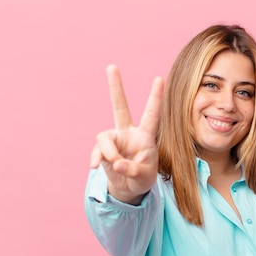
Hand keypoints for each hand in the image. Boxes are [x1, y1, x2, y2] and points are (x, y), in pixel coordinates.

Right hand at [90, 65, 163, 203]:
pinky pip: (96, 151)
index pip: (151, 114)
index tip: (160, 78)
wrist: (128, 189)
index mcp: (145, 136)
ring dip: (109, 154)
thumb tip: (116, 163)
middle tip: (111, 66)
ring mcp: (114, 140)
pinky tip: (95, 167)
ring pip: (104, 137)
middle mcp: (128, 133)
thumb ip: (131, 170)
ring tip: (116, 167)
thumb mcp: (143, 177)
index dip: (155, 97)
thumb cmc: (142, 179)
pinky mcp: (102, 150)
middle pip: (120, 107)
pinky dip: (97, 159)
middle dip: (115, 87)